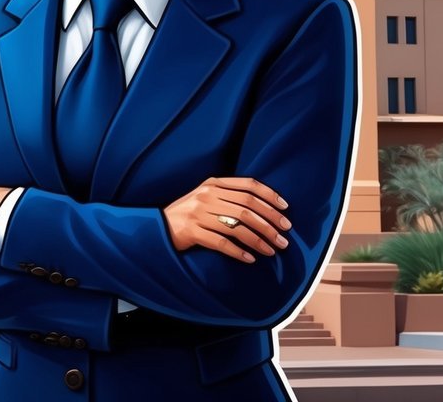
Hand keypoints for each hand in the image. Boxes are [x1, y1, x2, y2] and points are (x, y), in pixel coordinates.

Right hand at [162, 177, 291, 261]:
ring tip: (272, 250)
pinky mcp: (191, 232)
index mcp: (213, 184)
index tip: (285, 210)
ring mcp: (198, 214)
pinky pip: (221, 243)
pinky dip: (238, 252)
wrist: (157, 227)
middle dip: (270, 223)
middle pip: (247, 208)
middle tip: (284, 237)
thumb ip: (228, 196)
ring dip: (259, 240)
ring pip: (238, 226)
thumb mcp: (205, 197)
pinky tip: (250, 259)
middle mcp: (206, 196)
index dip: (270, 197)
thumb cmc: (187, 214)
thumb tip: (265, 209)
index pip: (248, 186)